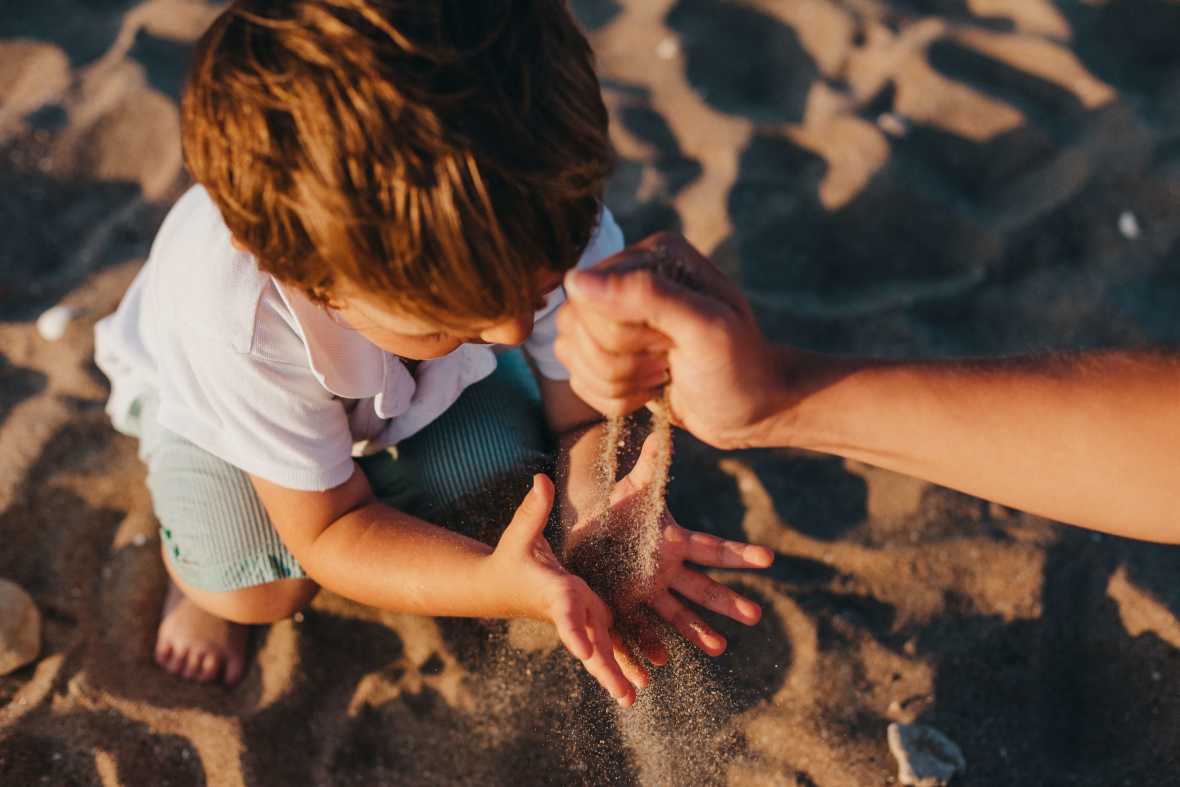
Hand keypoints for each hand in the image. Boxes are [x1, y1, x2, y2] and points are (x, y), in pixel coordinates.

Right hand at [485, 473, 646, 706]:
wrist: (499, 586)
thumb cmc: (511, 556)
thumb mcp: (521, 532)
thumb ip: (533, 509)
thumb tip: (540, 479)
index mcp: (554, 591)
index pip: (565, 612)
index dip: (574, 630)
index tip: (584, 651)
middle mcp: (569, 610)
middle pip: (589, 643)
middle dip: (606, 668)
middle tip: (625, 696)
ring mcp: (579, 617)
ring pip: (601, 649)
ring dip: (617, 672)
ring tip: (634, 696)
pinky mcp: (588, 618)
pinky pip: (606, 644)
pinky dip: (621, 662)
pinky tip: (642, 680)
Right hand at [555, 232, 791, 449]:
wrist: (753, 409)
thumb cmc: (739, 367)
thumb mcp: (705, 328)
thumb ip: (647, 295)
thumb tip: (577, 281)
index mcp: (651, 256)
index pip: (588, 296)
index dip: (622, 334)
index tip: (669, 343)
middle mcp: (626, 278)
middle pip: (574, 326)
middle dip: (620, 361)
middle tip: (667, 361)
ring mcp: (612, 316)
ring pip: (570, 353)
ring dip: (617, 382)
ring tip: (661, 375)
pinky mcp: (607, 353)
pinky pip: (577, 379)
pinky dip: (613, 398)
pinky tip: (650, 390)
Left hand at [566, 435, 773, 660]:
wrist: (583, 535)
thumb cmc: (614, 510)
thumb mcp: (632, 490)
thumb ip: (651, 466)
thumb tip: (664, 430)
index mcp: (674, 544)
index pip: (713, 549)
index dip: (740, 554)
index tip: (769, 559)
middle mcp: (667, 572)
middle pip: (703, 588)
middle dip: (727, 602)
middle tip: (755, 615)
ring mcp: (647, 592)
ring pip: (676, 614)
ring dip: (697, 631)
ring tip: (719, 648)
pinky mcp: (623, 606)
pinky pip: (639, 629)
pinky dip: (648, 645)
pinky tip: (659, 661)